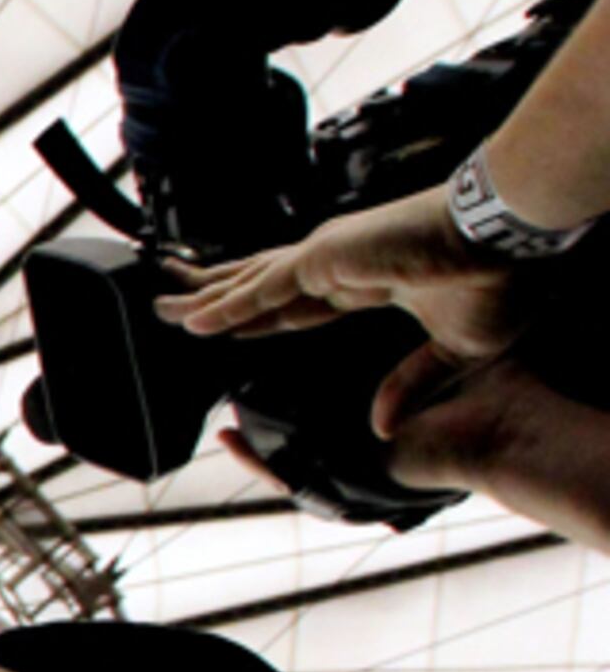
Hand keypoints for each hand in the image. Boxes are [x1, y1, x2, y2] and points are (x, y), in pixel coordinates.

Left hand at [155, 184, 529, 359]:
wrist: (510, 245)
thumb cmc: (498, 279)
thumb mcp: (453, 349)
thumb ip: (410, 384)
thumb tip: (383, 426)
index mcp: (367, 279)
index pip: (297, 302)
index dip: (259, 313)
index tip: (232, 325)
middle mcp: (338, 264)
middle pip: (259, 287)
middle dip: (217, 298)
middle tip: (174, 306)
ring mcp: (328, 258)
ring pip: (248, 285)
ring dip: (204, 300)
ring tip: (162, 309)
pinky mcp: (325, 257)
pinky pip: (260, 288)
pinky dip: (225, 305)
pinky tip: (193, 320)